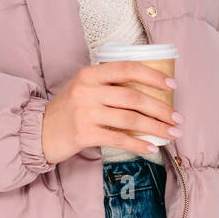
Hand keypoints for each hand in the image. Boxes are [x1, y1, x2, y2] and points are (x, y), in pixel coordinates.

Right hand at [41, 62, 181, 163]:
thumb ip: (109, 86)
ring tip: (172, 133)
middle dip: (161, 109)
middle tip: (178, 118)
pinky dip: (138, 144)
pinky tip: (152, 148)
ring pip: (130, 119)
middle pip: (134, 97)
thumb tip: (148, 92)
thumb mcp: (84, 88)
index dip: (153, 75)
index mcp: (90, 73)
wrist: (40, 131)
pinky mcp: (84, 133)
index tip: (172, 85)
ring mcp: (85, 112)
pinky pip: (119, 139)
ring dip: (156, 128)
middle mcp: (87, 90)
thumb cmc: (69, 110)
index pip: (128, 68)